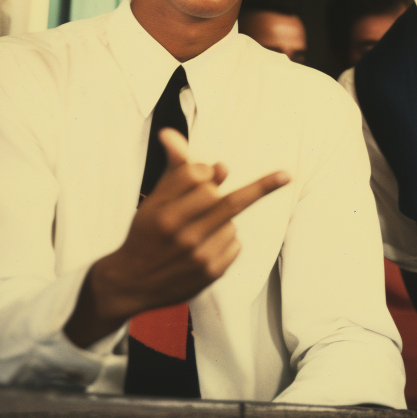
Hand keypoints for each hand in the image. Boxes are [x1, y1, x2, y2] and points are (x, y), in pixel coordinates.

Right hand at [65, 130, 288, 347]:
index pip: (200, 177)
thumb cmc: (146, 232)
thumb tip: (171, 134)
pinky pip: (235, 243)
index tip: (215, 171)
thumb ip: (173, 169)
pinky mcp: (210, 274)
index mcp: (164, 212)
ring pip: (231, 221)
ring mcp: (197, 256)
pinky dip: (228, 239)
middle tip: (285, 176)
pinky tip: (208, 246)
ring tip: (202, 229)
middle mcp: (180, 235)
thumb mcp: (154, 199)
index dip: (207, 172)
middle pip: (229, 199)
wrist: (131, 283)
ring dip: (225, 218)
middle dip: (260, 187)